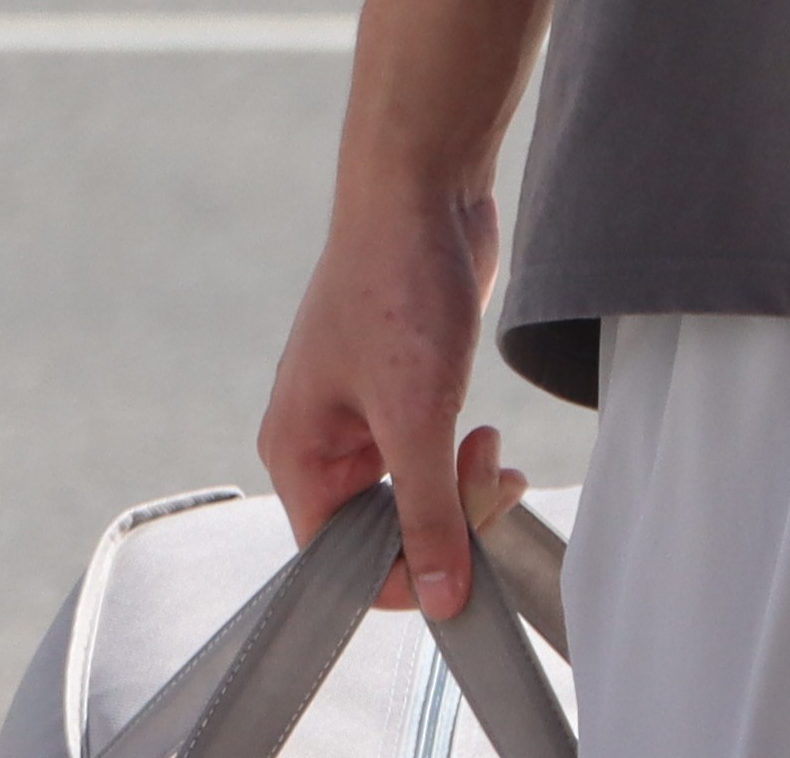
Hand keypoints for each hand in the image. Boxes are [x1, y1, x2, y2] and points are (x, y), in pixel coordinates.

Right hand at [261, 170, 517, 621]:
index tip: (463, 557)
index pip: (340, 562)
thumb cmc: (398, 288)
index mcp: (298, 453)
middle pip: (384, 533)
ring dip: (462, 490)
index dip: (405, 574)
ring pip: (416, 497)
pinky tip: (488, 437)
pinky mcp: (404, 392)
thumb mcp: (416, 415)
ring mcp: (364, 415)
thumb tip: (445, 601)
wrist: (423, 188)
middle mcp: (323, 441)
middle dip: (445, 521)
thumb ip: (427, 513)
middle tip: (489, 478)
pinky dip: (465, 462)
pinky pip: (433, 460)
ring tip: (491, 447)